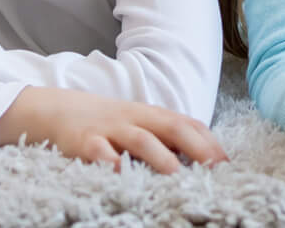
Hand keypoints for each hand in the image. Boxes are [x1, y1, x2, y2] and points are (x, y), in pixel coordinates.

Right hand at [0, 85, 227, 173]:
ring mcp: (110, 129)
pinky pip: (99, 151)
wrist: (57, 110)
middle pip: (170, 126)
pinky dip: (110, 160)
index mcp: (151, 116)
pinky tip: (121, 172)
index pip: (186, 124)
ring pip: (140, 139)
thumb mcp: (139, 124)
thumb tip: (204, 159)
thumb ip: (167, 137)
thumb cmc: (108, 124)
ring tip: (177, 174)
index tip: (227, 164)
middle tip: (214, 168)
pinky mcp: (84, 141)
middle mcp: (135, 119)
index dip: (209, 141)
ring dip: (160, 156)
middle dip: (195, 146)